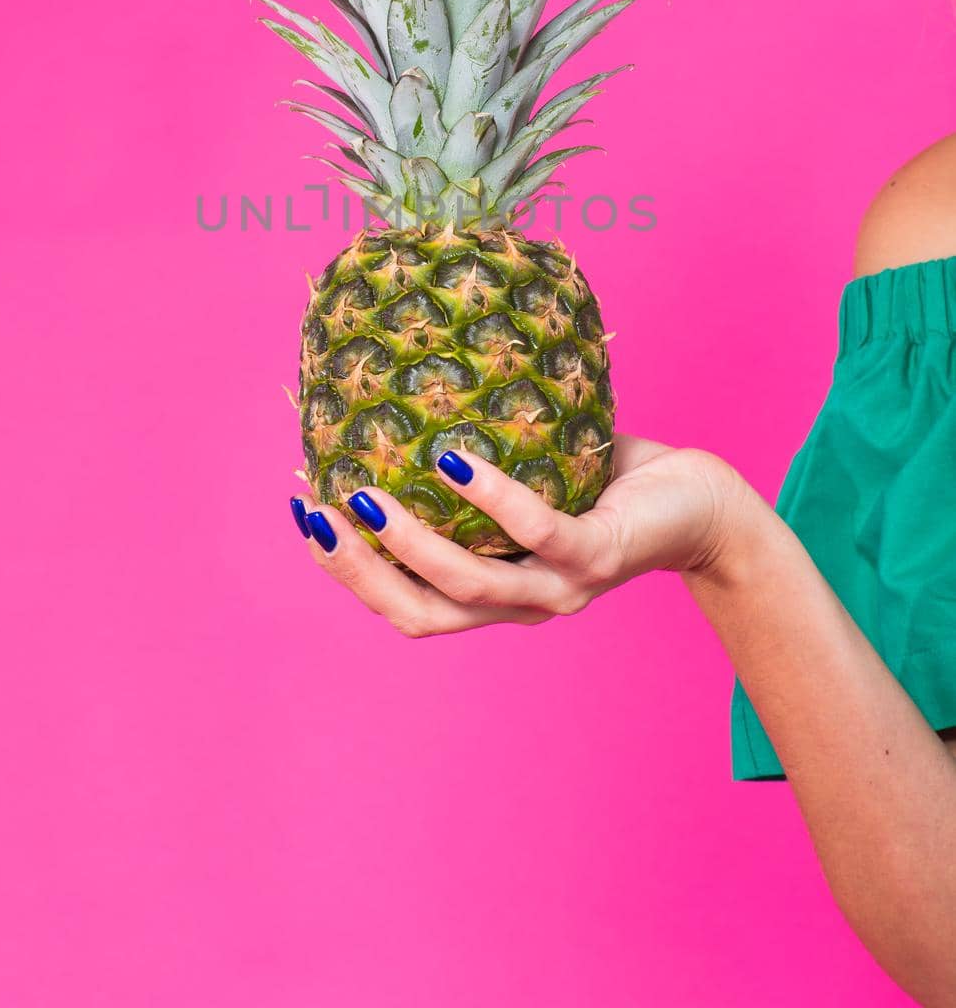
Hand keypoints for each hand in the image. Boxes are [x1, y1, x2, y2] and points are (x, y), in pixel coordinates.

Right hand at [289, 435, 746, 636]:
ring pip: (470, 584)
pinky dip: (491, 499)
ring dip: (409, 543)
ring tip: (367, 496)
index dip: (351, 575)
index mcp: (498, 595)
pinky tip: (454, 461)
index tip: (306, 518)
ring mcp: (560, 587)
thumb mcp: (531, 477)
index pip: (409, 604)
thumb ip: (477, 464)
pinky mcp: (600, 555)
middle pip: (422, 612)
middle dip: (360, 573)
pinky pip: (537, 530)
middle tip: (317, 517)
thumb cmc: (609, 484)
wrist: (704, 508)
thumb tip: (400, 397)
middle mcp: (523, 606)